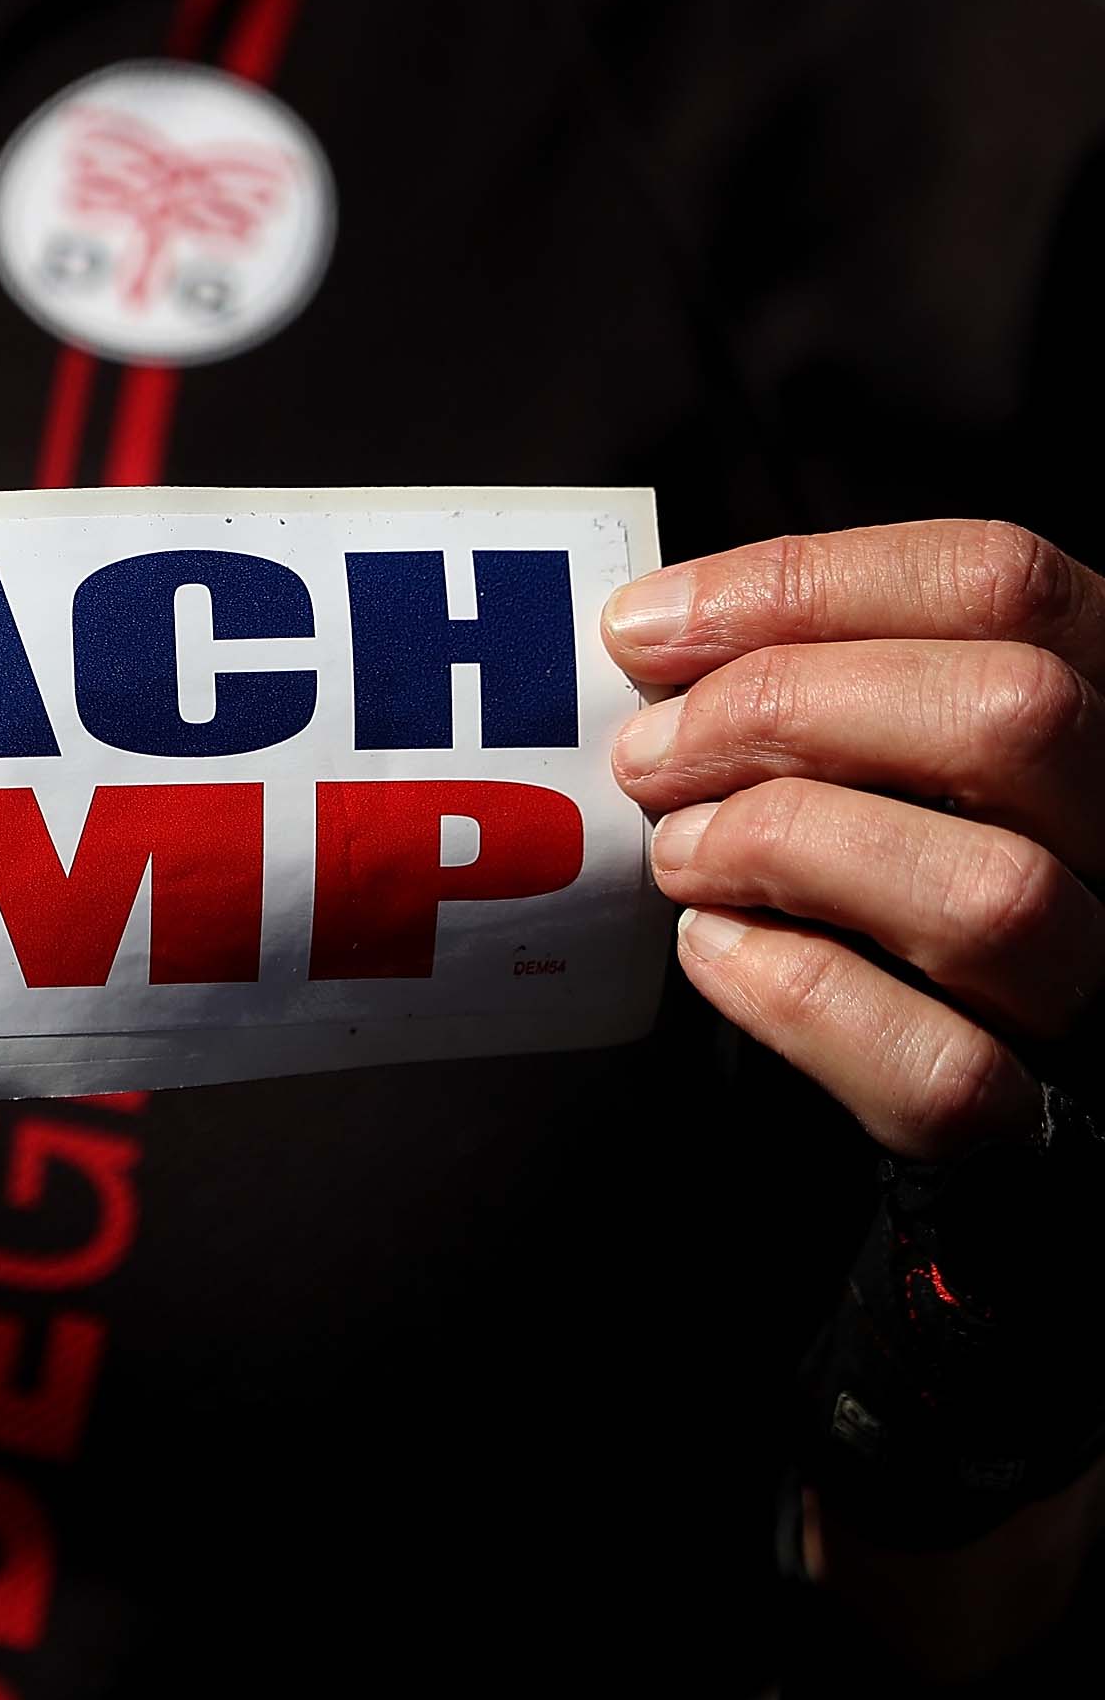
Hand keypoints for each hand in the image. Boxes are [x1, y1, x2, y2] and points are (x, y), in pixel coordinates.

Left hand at [603, 520, 1103, 1159]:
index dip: (804, 586)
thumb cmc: (888, 854)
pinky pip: (943, 1070)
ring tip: (680, 852)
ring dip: (790, 852)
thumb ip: (828, 672)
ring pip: (991, 894)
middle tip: (648, 754)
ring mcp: (1104, 972)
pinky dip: (800, 1001)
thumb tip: (656, 631)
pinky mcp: (1044, 1117)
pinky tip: (713, 951)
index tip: (642, 626)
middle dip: (785, 713)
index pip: (997, 583)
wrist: (961, 1065)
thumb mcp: (889, 734)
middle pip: (1012, 714)